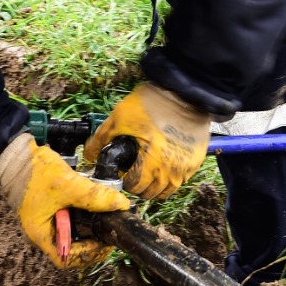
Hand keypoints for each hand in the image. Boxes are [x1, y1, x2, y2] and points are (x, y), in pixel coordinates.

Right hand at [0, 132, 128, 267]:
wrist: (16, 154)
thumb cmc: (32, 172)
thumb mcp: (67, 184)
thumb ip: (94, 195)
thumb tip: (121, 204)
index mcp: (40, 234)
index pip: (66, 259)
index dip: (87, 255)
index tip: (104, 241)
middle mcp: (43, 233)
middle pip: (72, 250)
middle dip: (93, 243)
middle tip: (109, 230)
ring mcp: (46, 221)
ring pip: (73, 234)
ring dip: (90, 229)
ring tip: (105, 217)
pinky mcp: (51, 210)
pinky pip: (70, 220)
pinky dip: (84, 216)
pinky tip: (93, 205)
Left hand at [84, 83, 209, 199]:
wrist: (183, 92)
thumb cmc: (153, 103)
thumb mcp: (120, 118)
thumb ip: (101, 138)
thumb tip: (89, 154)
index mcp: (152, 162)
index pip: (135, 187)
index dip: (125, 180)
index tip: (123, 171)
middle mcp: (171, 170)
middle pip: (151, 193)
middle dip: (139, 186)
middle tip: (134, 171)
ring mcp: (186, 166)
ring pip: (168, 190)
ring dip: (156, 185)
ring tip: (149, 170)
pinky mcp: (196, 160)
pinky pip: (182, 179)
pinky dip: (171, 176)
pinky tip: (164, 163)